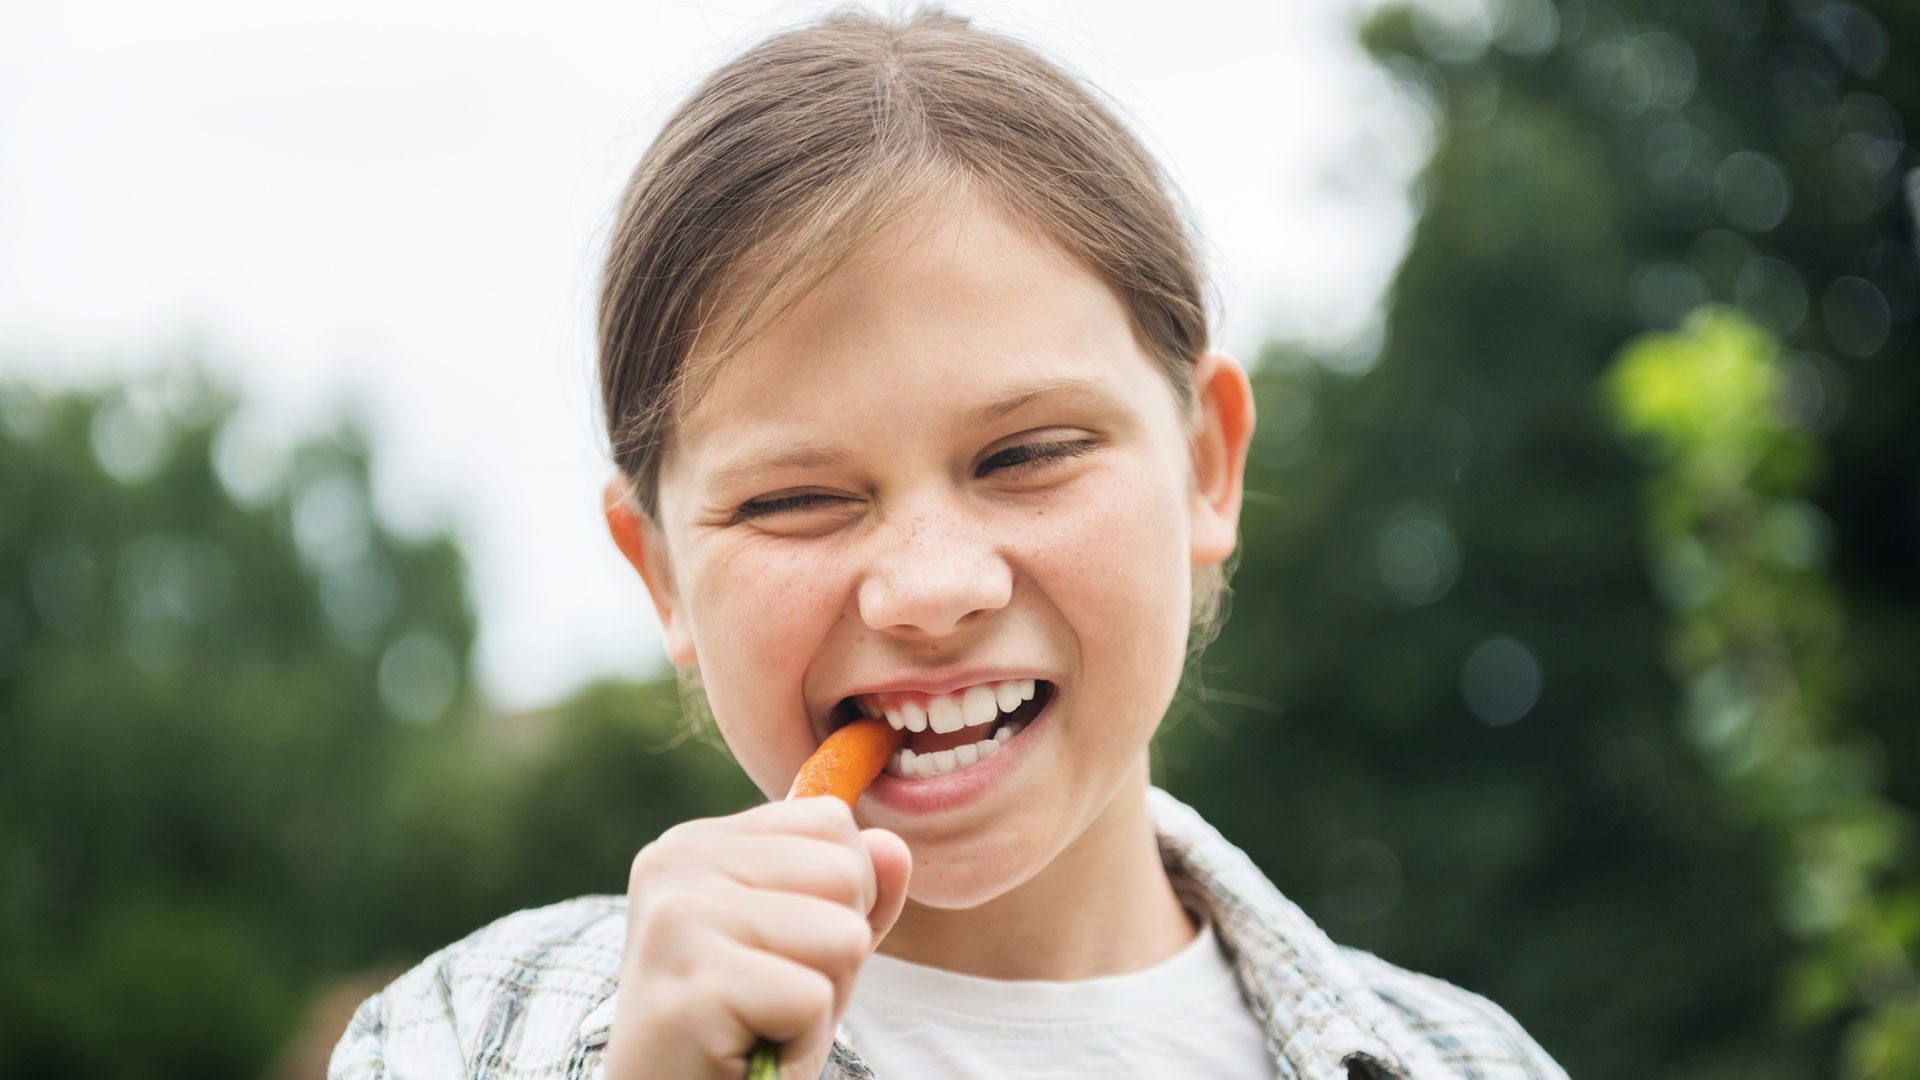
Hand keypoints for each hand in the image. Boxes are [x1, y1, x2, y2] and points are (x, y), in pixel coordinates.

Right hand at [601, 797, 911, 1078]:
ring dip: (822, 998)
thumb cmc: (740, 1030)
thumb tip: (894, 847)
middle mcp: (676, 863)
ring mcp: (677, 919)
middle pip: (845, 871)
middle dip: (837, 950)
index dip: (840, 897)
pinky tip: (748, 1050)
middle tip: (770, 997)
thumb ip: (853, 893)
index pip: (832, 821)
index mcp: (695, 842)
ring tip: (761, 1021)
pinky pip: (815, 999)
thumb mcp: (809, 950)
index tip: (780, 950)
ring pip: (843, 934)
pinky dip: (801, 1040)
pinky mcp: (695, 985)